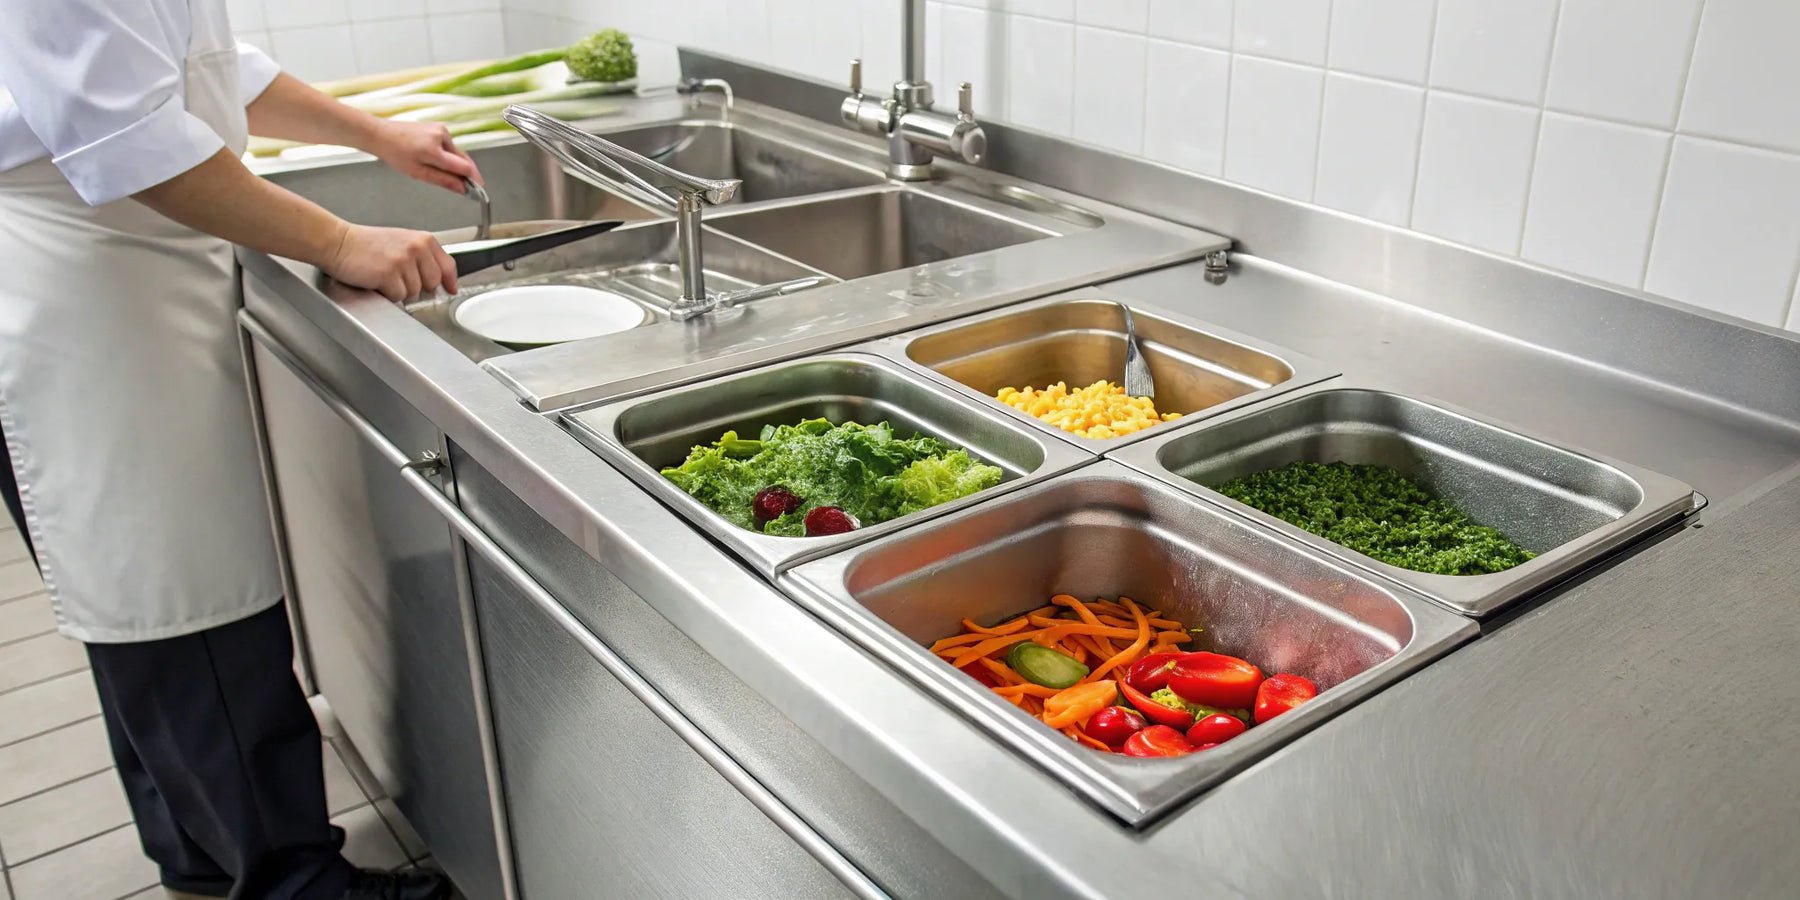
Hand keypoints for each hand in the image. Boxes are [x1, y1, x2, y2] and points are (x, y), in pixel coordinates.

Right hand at [323, 223, 457, 300]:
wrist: (338, 242)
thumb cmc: (366, 244)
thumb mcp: (402, 242)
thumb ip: (423, 257)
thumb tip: (444, 281)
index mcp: (423, 240)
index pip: (448, 265)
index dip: (449, 281)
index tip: (450, 289)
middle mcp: (417, 248)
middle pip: (432, 284)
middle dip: (417, 286)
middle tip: (398, 278)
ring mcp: (404, 261)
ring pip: (414, 292)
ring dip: (399, 290)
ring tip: (384, 275)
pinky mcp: (389, 274)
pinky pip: (398, 296)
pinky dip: (387, 294)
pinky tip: (377, 280)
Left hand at [368, 120, 482, 193]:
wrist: (381, 134)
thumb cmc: (394, 152)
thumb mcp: (417, 172)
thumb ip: (442, 180)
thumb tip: (461, 188)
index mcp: (434, 150)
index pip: (464, 166)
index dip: (474, 179)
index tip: (478, 189)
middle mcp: (441, 136)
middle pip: (463, 159)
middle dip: (467, 173)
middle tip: (468, 187)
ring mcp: (441, 129)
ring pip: (456, 153)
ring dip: (454, 164)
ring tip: (440, 171)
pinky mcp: (439, 127)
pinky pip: (449, 146)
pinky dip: (448, 155)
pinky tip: (436, 160)